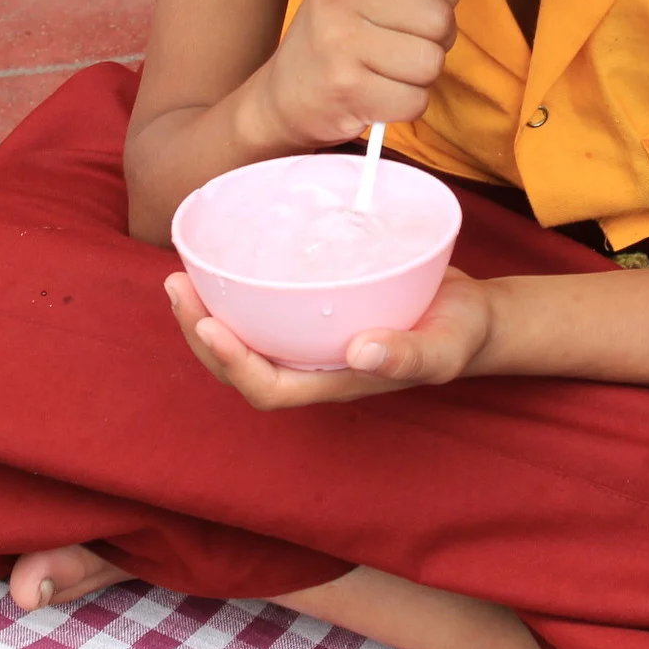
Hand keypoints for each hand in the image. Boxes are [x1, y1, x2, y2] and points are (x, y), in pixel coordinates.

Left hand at [163, 269, 495, 408]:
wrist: (472, 315)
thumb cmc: (459, 334)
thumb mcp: (445, 346)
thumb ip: (409, 354)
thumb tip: (361, 353)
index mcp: (334, 381)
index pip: (268, 388)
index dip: (232, 364)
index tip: (207, 325)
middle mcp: (312, 364)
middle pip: (239, 367)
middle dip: (199, 335)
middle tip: (176, 287)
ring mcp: (309, 339)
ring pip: (243, 338)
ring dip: (204, 314)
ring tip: (181, 276)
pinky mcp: (314, 309)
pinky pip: (262, 308)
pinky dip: (234, 291)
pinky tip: (221, 259)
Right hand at [250, 0, 457, 147]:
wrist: (283, 95)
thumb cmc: (338, 38)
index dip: (438, 4)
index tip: (403, 17)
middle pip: (441, 19)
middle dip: (433, 43)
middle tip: (397, 51)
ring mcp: (340, 38)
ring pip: (432, 61)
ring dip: (419, 77)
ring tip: (386, 72)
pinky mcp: (346, 86)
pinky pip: (416, 100)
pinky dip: (405, 106)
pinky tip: (378, 96)